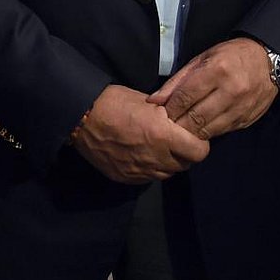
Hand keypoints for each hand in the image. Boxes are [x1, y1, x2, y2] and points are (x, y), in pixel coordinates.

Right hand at [71, 84, 209, 182]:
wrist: (80, 116)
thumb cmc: (114, 101)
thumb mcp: (147, 102)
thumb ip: (168, 117)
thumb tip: (182, 123)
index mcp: (163, 136)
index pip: (199, 152)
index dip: (199, 143)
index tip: (193, 136)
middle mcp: (155, 158)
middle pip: (185, 164)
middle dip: (184, 153)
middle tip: (176, 140)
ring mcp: (140, 171)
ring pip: (168, 173)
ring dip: (168, 162)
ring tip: (157, 147)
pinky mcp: (126, 178)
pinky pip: (148, 177)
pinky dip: (150, 168)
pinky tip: (141, 154)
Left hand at [147, 37, 277, 139]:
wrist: (267, 61)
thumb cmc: (229, 56)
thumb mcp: (201, 59)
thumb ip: (177, 81)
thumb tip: (154, 100)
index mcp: (217, 70)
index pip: (186, 97)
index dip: (170, 108)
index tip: (161, 113)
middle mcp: (231, 90)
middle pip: (196, 117)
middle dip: (178, 124)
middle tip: (167, 126)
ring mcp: (241, 107)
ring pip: (208, 129)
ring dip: (191, 132)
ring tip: (181, 130)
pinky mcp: (247, 119)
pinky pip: (222, 131)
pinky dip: (208, 132)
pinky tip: (199, 129)